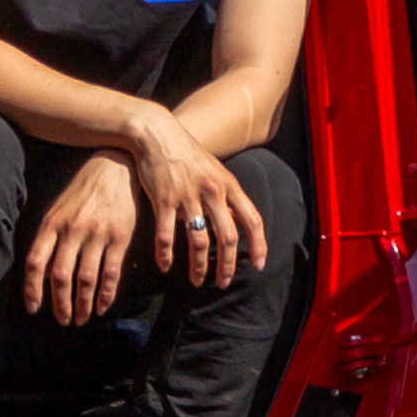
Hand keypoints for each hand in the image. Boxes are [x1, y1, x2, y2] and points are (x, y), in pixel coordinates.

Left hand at [25, 153, 145, 323]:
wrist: (116, 167)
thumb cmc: (83, 192)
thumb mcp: (58, 209)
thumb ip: (49, 238)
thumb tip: (39, 273)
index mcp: (52, 224)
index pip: (36, 262)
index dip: (32, 289)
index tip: (34, 308)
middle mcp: (72, 230)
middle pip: (60, 276)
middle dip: (60, 304)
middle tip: (63, 320)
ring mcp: (97, 234)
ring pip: (86, 279)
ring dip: (82, 304)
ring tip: (80, 318)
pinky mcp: (120, 237)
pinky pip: (111, 273)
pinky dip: (105, 294)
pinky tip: (101, 306)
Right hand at [126, 110, 270, 293]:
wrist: (157, 133)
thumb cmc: (187, 154)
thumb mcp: (215, 170)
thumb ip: (226, 195)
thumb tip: (237, 220)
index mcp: (229, 185)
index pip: (252, 220)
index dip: (259, 245)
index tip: (258, 265)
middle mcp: (213, 192)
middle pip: (228, 238)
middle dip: (227, 266)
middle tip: (223, 282)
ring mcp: (188, 196)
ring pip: (199, 241)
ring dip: (199, 266)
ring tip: (197, 281)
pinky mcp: (164, 199)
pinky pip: (166, 235)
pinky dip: (165, 254)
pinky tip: (165, 265)